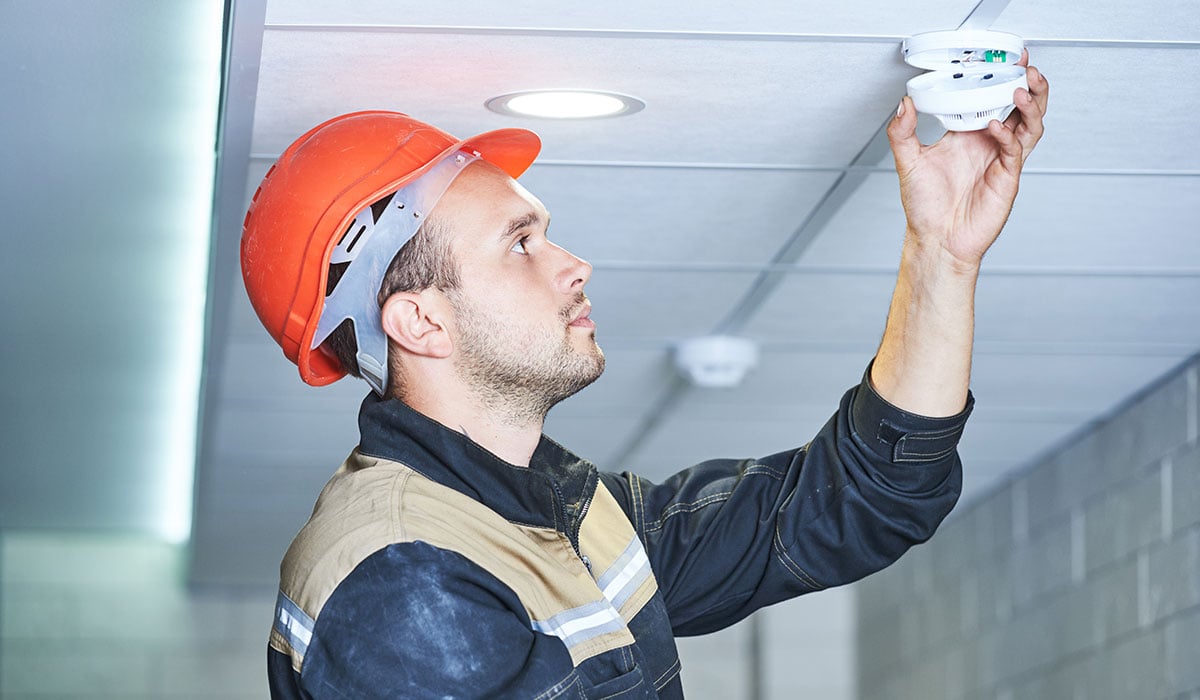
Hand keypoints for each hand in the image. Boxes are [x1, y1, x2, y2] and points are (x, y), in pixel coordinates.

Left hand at [887, 50, 1049, 270]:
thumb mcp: (908, 162)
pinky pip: (1014, 150)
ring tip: (1021, 88)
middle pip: (1021, 107)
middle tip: (1025, 67)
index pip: (991, 99)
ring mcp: (1001, 160)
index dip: (1000, 79)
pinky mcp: (1007, 178)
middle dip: (1028, 85)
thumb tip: (903, 103)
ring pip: (1029, 125)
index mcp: (968, 135)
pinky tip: (994, 126)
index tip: (1002, 59)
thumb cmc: (926, 207)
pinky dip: (1008, 135)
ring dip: (1029, 105)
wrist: (937, 240)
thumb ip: (902, 132)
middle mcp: (988, 144)